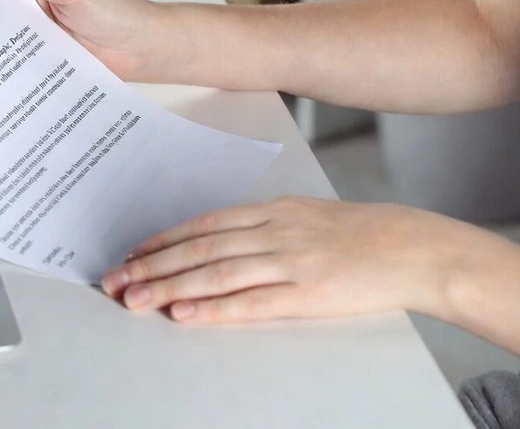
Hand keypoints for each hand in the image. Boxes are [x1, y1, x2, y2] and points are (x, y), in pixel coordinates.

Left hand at [100, 196, 511, 325]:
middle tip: (114, 280)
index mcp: (269, 210)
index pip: (201, 225)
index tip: (130, 253)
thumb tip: (210, 241)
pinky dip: (212, 308)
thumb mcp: (301, 216)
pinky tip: (183, 314)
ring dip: (169, 287)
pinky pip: (250, 302)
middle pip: (198, 248)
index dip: (162, 240)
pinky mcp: (307, 292)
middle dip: (151, 265)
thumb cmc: (354, 233)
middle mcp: (272, 231)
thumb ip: (258, 226)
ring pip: (215, 273)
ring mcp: (289, 261)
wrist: (409, 247)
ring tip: (135, 299)